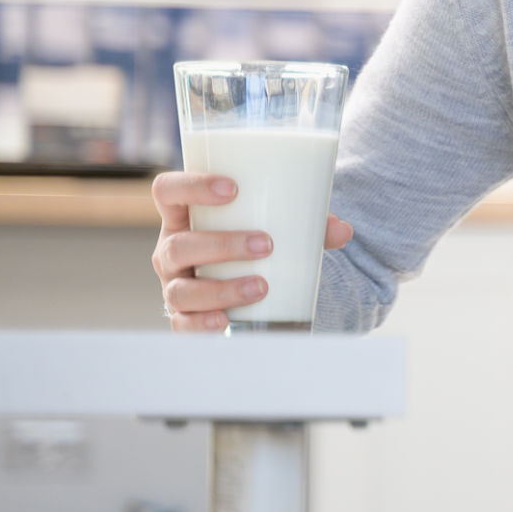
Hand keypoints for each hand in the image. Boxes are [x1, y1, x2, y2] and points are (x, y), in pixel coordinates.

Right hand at [151, 171, 353, 331]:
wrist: (253, 281)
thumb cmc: (258, 241)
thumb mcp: (277, 226)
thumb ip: (310, 224)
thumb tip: (343, 231)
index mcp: (186, 216)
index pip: (168, 191)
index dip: (192, 185)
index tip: (232, 188)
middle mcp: (172, 250)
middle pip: (178, 245)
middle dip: (222, 244)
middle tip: (266, 244)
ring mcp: (176, 286)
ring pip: (181, 290)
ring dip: (222, 289)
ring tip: (261, 287)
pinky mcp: (185, 318)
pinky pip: (183, 326)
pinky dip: (203, 325)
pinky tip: (225, 321)